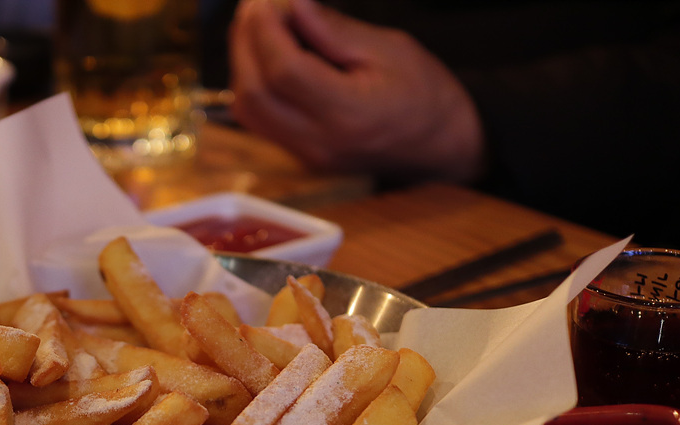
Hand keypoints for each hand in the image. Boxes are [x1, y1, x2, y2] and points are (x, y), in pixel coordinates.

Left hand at [228, 0, 485, 182]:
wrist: (437, 147)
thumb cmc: (423, 95)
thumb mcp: (389, 48)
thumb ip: (333, 30)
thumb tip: (291, 4)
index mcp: (348, 114)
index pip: (285, 72)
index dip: (266, 30)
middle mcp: (319, 142)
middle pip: (256, 93)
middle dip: (246, 42)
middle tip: (255, 5)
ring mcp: (305, 155)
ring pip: (248, 109)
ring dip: (242, 61)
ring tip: (258, 24)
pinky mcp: (298, 155)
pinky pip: (257, 120)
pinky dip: (252, 81)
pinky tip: (264, 53)